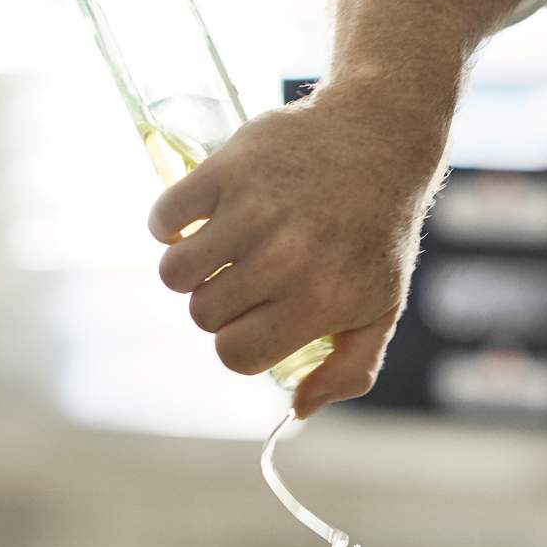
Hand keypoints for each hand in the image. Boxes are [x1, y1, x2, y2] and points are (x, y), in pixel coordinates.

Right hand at [147, 83, 447, 418]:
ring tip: (215, 254)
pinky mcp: (227, 170)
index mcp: (319, 300)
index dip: (237, 345)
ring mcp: (253, 212)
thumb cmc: (379, 230)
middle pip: (203, 315)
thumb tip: (298, 410)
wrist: (378, 136)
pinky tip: (195, 219)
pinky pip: (164, 218)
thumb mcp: (382, 305)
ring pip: (175, 274)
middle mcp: (284, 260)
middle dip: (217, 305)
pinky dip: (168, 224)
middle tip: (241, 280)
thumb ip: (350, 369)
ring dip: (186, 270)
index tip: (250, 322)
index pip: (236, 355)